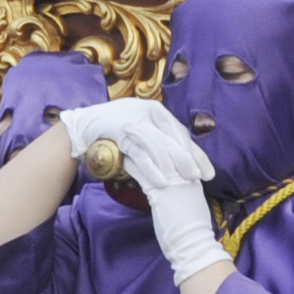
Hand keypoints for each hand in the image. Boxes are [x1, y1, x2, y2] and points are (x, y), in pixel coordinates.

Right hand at [57, 98, 193, 175]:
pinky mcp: (121, 133)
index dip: (197, 154)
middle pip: (174, 139)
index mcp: (157, 111)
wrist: (85, 124)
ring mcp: (134, 121)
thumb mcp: (142, 128)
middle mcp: (148, 112)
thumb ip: (159, 137)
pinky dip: (152, 170)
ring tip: (184, 182)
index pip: (181, 133)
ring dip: (173, 166)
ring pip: (159, 146)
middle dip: (189, 160)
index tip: (208, 172)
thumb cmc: (117, 129)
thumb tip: (185, 157)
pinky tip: (162, 182)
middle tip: (199, 178)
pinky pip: (141, 154)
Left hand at [114, 125, 219, 285]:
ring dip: (137, 144)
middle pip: (165, 146)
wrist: (193, 246)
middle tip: (133, 123)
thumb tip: (167, 183)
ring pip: (154, 155)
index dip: (162, 138)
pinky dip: (132, 164)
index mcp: (193, 175)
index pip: (178, 148)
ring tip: (123, 135)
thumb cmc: (190, 229)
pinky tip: (122, 159)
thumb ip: (181, 189)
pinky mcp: (163, 194)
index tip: (149, 130)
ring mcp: (176, 182)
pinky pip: (144, 173)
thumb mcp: (189, 202)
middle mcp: (186, 174)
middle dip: (149, 133)